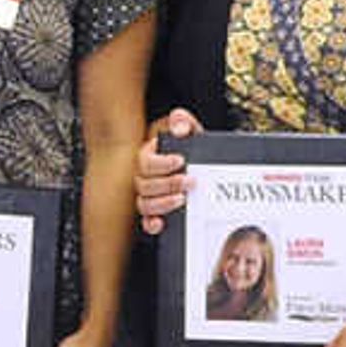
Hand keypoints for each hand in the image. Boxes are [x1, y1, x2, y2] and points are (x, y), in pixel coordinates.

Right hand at [133, 109, 199, 232]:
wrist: (202, 164)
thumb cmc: (189, 146)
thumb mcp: (189, 129)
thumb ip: (182, 121)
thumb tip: (179, 128)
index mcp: (147, 155)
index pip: (144, 161)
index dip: (161, 163)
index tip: (180, 161)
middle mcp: (144, 177)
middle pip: (144, 185)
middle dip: (168, 184)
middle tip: (191, 181)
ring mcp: (148, 196)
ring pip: (144, 204)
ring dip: (163, 204)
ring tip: (183, 199)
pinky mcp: (156, 212)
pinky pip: (146, 221)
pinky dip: (151, 224)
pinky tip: (162, 223)